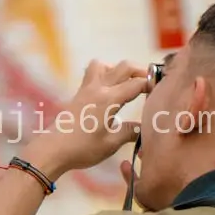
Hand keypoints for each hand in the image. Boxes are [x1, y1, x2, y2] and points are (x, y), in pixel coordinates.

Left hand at [27, 60, 144, 178]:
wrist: (52, 149)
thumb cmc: (82, 149)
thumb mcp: (111, 144)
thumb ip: (129, 132)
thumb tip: (142, 128)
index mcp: (109, 99)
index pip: (136, 84)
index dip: (152, 84)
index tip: (162, 90)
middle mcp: (98, 89)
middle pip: (124, 67)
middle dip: (141, 71)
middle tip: (151, 83)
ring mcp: (86, 89)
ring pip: (104, 65)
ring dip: (118, 69)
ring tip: (127, 84)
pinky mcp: (78, 95)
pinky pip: (92, 74)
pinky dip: (104, 74)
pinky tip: (107, 91)